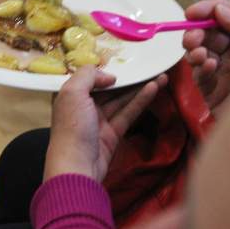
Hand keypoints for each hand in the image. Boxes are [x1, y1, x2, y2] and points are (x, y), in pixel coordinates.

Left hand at [44, 66, 167, 182]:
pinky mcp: (113, 134)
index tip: (122, 61)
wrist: (77, 167)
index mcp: (70, 95)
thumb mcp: (72, 93)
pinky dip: (141, 100)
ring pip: (121, 100)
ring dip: (139, 87)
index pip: (88, 78)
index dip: (104, 69)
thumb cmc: (72, 127)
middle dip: (127, 78)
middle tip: (147, 66)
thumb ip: (88, 76)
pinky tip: (154, 88)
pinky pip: (128, 113)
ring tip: (160, 75)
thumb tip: (109, 76)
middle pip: (108, 89)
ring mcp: (99, 121)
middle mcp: (84, 106)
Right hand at [182, 0, 229, 113]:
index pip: (224, 15)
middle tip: (193, 38)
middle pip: (206, 32)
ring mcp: (222, 70)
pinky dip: (200, 67)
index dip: (206, 10)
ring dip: (194, 49)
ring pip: (198, 51)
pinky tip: (209, 67)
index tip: (192, 13)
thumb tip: (220, 10)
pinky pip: (199, 74)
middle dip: (196, 31)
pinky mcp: (212, 89)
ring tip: (199, 55)